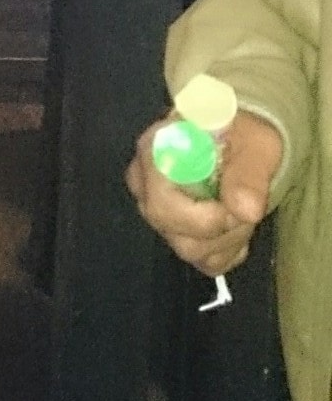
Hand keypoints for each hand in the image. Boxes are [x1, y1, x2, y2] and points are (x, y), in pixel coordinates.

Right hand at [126, 109, 282, 276]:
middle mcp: (145, 183)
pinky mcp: (178, 238)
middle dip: (218, 225)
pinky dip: (231, 251)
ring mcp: (159, 214)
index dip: (196, 211)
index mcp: (155, 148)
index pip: (155, 190)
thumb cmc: (244, 137)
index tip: (232, 208)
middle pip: (166, 222)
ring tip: (245, 210)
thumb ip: (250, 173)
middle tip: (247, 207)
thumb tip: (245, 210)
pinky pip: (205, 263)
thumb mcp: (256, 143)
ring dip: (230, 237)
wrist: (245, 146)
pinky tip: (237, 227)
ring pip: (188, 247)